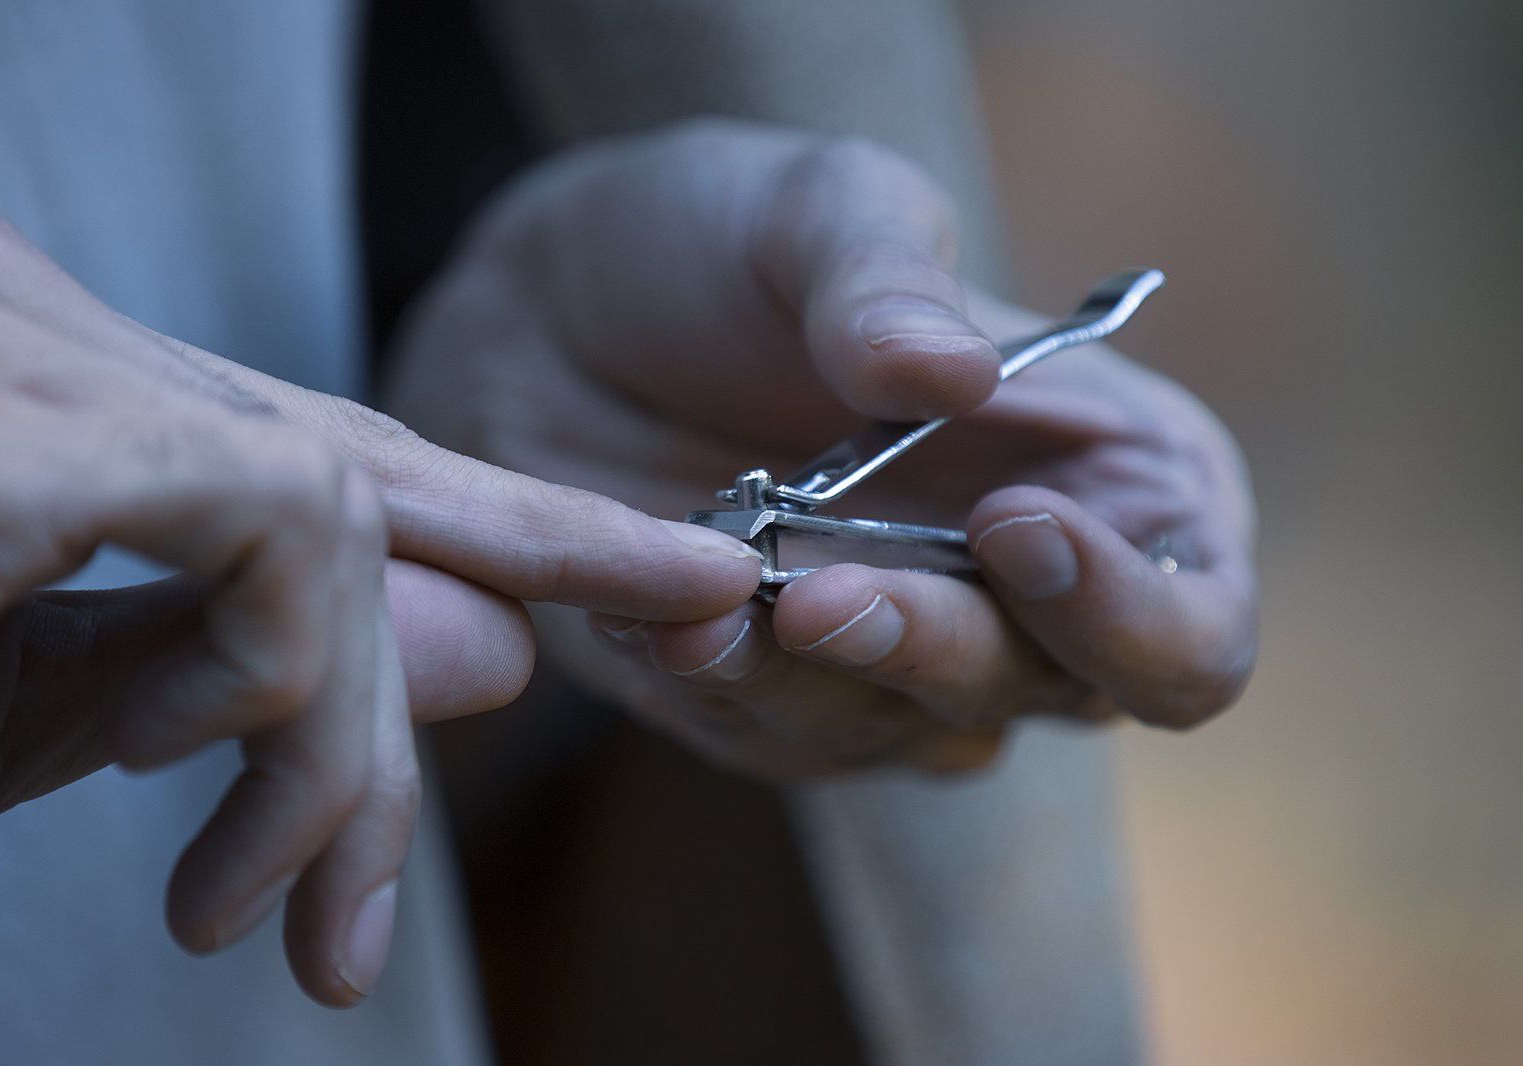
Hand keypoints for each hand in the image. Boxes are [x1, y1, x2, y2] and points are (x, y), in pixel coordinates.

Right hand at [0, 195, 759, 1001]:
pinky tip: (164, 757)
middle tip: (690, 614)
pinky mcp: (1, 423)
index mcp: (66, 394)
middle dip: (546, 558)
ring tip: (276, 900)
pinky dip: (266, 671)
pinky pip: (263, 531)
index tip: (668, 586)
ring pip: (336, 510)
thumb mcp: (10, 707)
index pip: (335, 449)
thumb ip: (243, 667)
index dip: (516, 523)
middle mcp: (48, 327)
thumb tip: (493, 650)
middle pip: (367, 464)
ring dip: (342, 728)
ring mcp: (21, 349)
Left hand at [387, 120, 1257, 778]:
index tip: (1012, 527)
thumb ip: (885, 280)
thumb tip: (954, 372)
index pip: (1194, 618)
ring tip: (701, 601)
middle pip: (1054, 699)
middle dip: (937, 648)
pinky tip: (655, 616)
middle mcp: (1034, 594)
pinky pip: (781, 738)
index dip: (1129, 613)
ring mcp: (913, 659)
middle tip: (818, 592)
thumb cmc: (724, 243)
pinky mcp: (791, 701)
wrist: (558, 315)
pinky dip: (722, 687)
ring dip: (807, 681)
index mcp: (1116, 477)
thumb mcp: (814, 208)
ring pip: (908, 735)